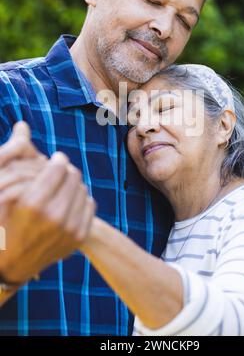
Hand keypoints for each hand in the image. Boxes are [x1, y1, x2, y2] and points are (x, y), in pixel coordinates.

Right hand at [0, 124, 95, 284]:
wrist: (14, 264)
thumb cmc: (4, 222)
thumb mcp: (2, 192)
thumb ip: (13, 158)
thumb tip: (23, 125)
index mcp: (33, 204)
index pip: (58, 167)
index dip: (57, 160)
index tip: (54, 159)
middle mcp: (55, 217)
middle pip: (73, 175)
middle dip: (66, 171)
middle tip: (59, 171)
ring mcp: (70, 229)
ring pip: (83, 188)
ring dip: (73, 184)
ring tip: (63, 186)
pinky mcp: (79, 237)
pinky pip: (90, 204)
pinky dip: (80, 199)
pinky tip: (68, 202)